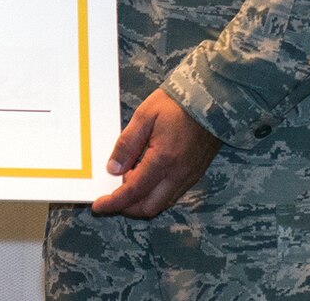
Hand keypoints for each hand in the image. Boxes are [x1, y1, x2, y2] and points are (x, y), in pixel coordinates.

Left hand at [91, 89, 220, 218]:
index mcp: (163, 160)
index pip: (134, 191)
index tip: (99, 206)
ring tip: (125, 180)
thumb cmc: (175, 105)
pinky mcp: (194, 174)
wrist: (210, 101)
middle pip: (149, 206)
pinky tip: (143, 176)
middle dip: (127, 207)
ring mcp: (189, 177)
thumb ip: (126, 144)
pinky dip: (154, 193)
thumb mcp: (143, 117)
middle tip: (110, 195)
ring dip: (141, 201)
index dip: (114, 202)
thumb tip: (112, 169)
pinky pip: (171, 194)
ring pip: (161, 203)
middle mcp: (178, 175)